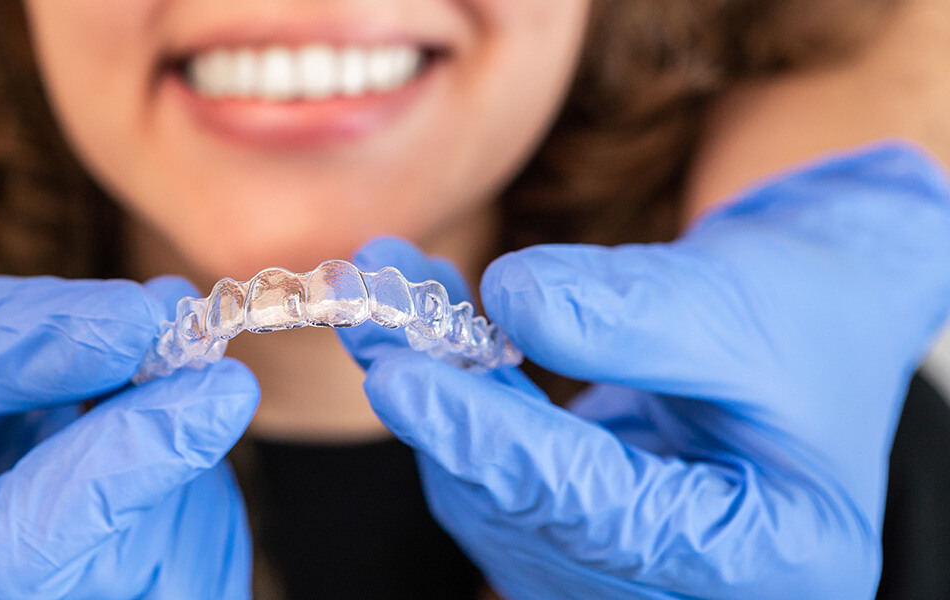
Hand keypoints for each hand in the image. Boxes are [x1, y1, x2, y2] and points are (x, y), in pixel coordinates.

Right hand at [0, 226, 258, 597]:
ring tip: (136, 392)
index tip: (218, 389)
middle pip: (115, 576)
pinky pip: (195, 571)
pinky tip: (146, 442)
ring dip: (189, 470)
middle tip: (182, 357)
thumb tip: (144, 324)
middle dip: (169, 459)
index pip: (20, 555)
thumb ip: (23, 340)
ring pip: (177, 575)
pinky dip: (196, 494)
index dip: (129, 466)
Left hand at [338, 144, 949, 598]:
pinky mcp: (585, 534)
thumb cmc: (807, 309)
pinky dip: (461, 405)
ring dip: (438, 402)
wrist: (815, 308)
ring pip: (500, 507)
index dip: (494, 444)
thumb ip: (627, 312)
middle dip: (447, 414)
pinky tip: (433, 330)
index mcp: (771, 553)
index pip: (605, 515)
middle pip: (536, 521)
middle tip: (377, 312)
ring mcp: (635, 567)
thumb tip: (508, 299)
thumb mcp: (737, 300)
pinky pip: (500, 484)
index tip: (402, 380)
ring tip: (395, 298)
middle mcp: (697, 586)